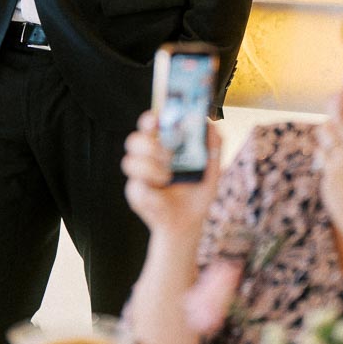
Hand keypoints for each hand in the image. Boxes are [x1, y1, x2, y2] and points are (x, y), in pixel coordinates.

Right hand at [122, 110, 222, 236]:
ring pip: (130, 162)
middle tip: (167, 154)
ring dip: (150, 168)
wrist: (188, 225)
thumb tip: (212, 126)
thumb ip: (213, 148)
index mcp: (163, 146)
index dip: (150, 119)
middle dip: (148, 144)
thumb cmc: (197, 194)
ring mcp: (139, 176)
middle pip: (134, 140)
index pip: (150, 126)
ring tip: (167, 177)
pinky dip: (152, 193)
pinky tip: (161, 197)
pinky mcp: (136, 194)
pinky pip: (136, 188)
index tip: (157, 118)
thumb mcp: (211, 171)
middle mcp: (148, 158)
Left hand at [317, 115, 342, 255]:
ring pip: (320, 151)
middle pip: (324, 132)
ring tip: (332, 148)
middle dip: (328, 127)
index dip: (337, 110)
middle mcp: (342, 157)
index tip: (336, 105)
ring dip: (324, 147)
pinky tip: (338, 175)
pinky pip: (323, 173)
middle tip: (335, 128)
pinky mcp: (326, 190)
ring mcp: (331, 174)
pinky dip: (327, 170)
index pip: (342, 121)